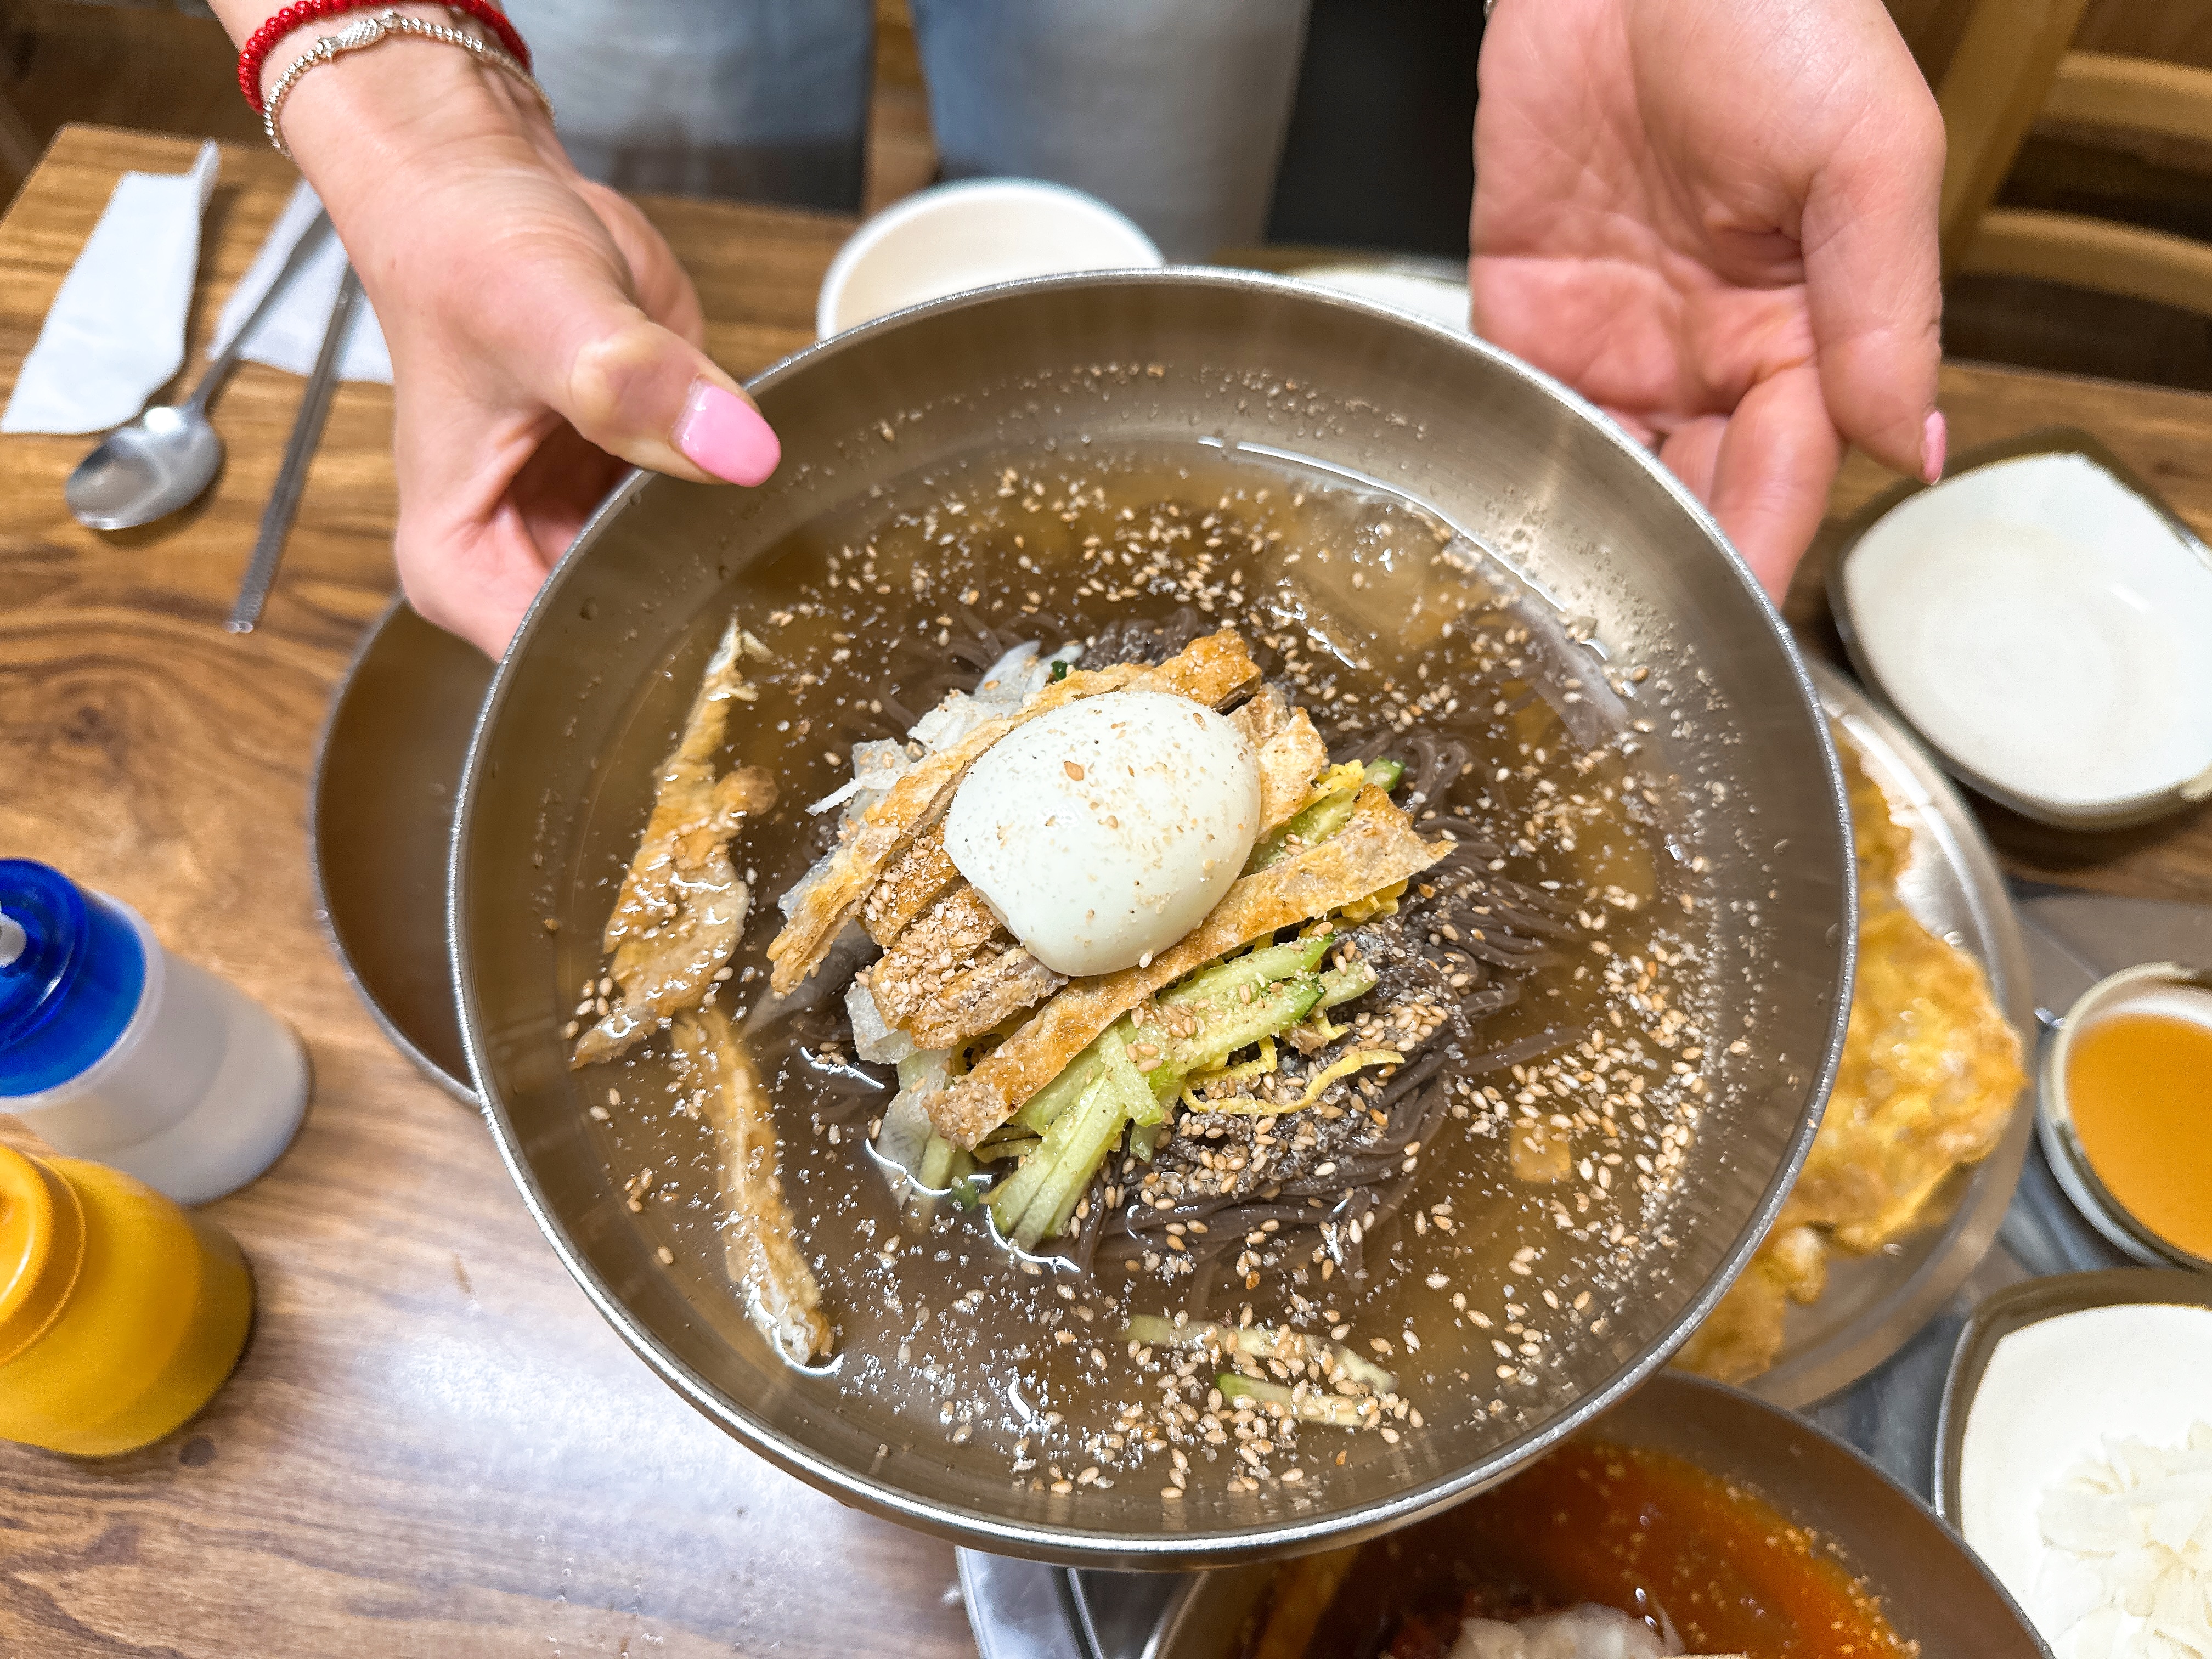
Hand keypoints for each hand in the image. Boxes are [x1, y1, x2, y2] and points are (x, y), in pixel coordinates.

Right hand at [235, 30, 778, 655]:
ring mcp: (584, 529)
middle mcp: (521, 562)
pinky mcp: (639, 487)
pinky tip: (785, 514)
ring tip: (797, 568)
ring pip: (675, 592)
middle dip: (700, 630)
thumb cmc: (468, 249)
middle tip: (789, 623)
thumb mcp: (544, 313)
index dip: (640, 673)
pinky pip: (703, 529)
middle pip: (624, 649)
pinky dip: (743, 521)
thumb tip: (734, 445)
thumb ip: (631, 384)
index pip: (558, 671)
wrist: (487, 185)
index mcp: (461, 566)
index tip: (725, 658)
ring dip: (732, 576)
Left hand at [1470, 0, 1943, 598]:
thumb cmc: (1771, 16)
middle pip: (1692, 496)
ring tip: (1560, 612)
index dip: (1756, 552)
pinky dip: (1511, 468)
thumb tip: (1906, 444)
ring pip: (1603, 476)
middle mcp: (1709, 356)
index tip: (1727, 628)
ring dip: (1586, 537)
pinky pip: (1519, 412)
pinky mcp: (1527, 313)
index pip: (1785, 475)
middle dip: (1666, 569)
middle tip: (1627, 647)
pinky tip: (1501, 526)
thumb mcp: (1864, 152)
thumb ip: (1883, 305)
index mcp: (1805, 332)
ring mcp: (1615, 343)